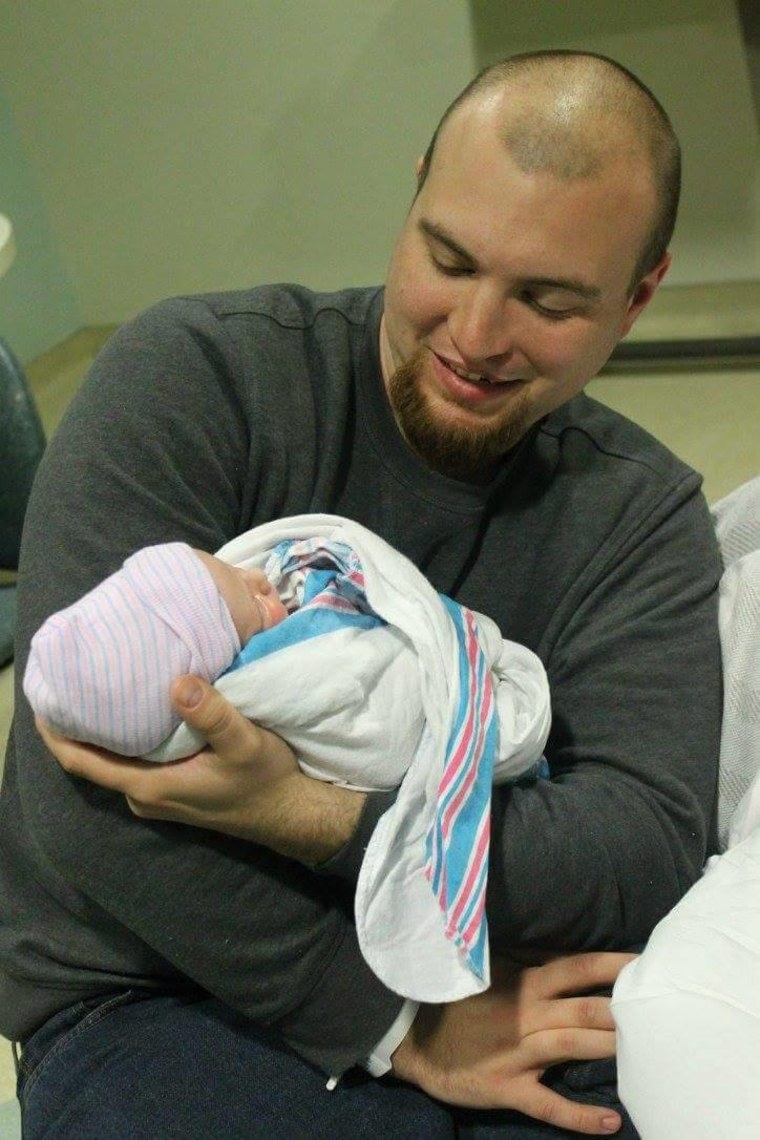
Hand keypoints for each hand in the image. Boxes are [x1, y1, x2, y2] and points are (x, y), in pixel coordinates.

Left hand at [37, 675, 365, 861]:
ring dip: (103, 729)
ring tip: (98, 685)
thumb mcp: (244, 742)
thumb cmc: (266, 780)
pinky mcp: (172, 790)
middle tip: (73, 678)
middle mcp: (145, 795)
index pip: (83, 762)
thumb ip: (211, 714)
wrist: (291, 814)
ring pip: (115, 760)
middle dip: (78, 724)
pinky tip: (134, 708)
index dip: (56, 733)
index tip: (44, 698)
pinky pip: (134, 762)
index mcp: (150, 786)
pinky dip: (125, 736)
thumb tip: (177, 683)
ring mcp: (158, 796)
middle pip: (93, 759)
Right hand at [391, 952, 634, 1134]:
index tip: (646, 963)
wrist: (415, 1037)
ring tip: (649, 1053)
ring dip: (611, 1049)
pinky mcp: (507, 1088)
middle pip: (585, 1009)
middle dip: (624, 1010)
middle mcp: (526, 1014)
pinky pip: (548, 1104)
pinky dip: (579, 1116)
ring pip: (574, 1047)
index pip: (577, 967)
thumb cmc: (461, 1001)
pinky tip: (611, 1121)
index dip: (613, 966)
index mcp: (524, 982)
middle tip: (660, 1009)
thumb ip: (530, 960)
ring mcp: (518, 1053)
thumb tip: (571, 950)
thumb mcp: (492, 970)